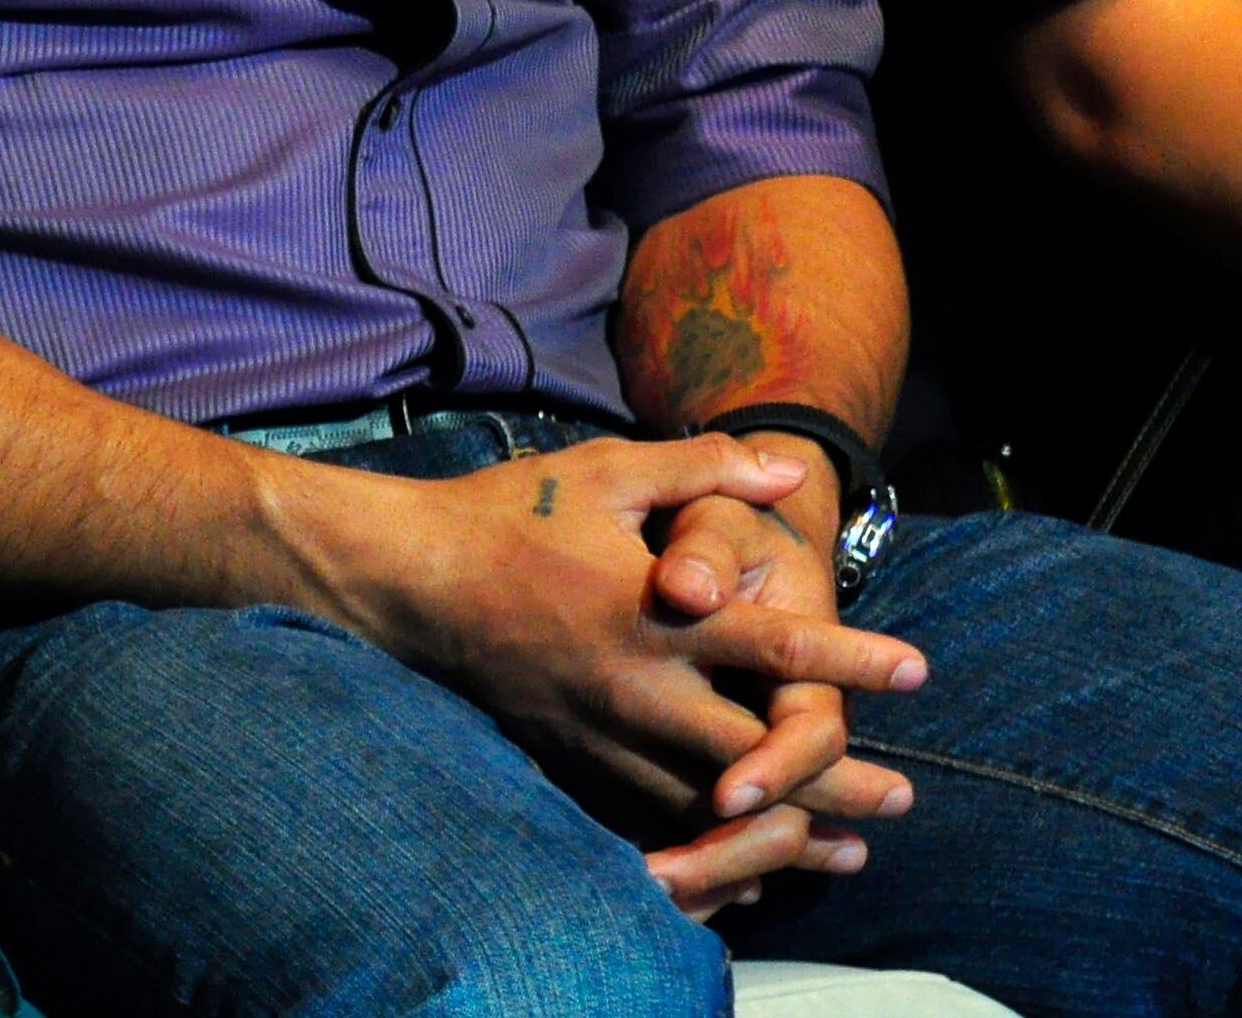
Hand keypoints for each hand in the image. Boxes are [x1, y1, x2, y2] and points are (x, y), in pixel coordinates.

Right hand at [331, 435, 926, 908]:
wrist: (406, 581)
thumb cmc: (506, 516)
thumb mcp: (604, 472)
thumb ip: (701, 469)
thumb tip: (787, 467)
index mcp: (650, 613)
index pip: (772, 644)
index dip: (850, 658)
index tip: (918, 669)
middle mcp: (633, 687)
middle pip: (756, 754)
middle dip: (836, 779)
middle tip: (904, 794)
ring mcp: (599, 734)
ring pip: (706, 803)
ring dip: (785, 827)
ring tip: (847, 846)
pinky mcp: (570, 760)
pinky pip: (650, 818)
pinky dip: (708, 841)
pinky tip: (746, 856)